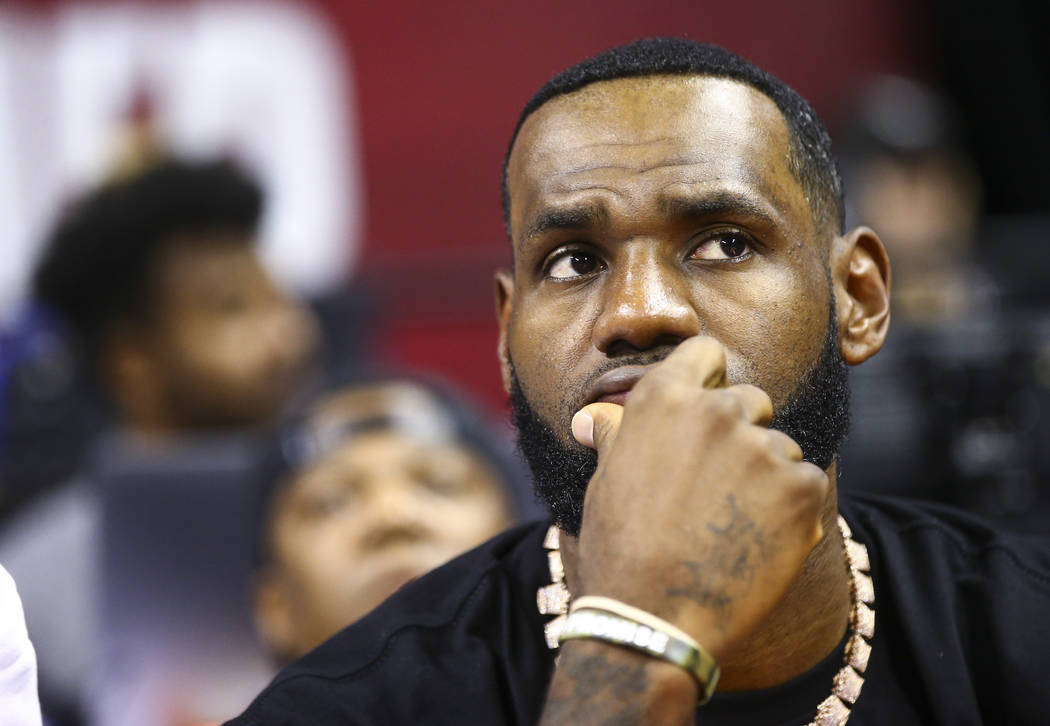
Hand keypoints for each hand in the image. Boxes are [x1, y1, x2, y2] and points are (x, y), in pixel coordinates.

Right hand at [569, 336, 828, 660]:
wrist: (652, 618)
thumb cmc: (618, 547)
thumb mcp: (605, 480)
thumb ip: (615, 435)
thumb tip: (592, 415)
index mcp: (662, 398)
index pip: (704, 353)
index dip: (708, 377)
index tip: (705, 407)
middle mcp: (716, 410)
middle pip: (751, 400)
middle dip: (739, 434)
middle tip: (716, 487)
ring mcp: (762, 447)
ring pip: (780, 447)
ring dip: (766, 476)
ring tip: (732, 525)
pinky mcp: (801, 487)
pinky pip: (806, 484)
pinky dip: (791, 511)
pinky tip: (758, 542)